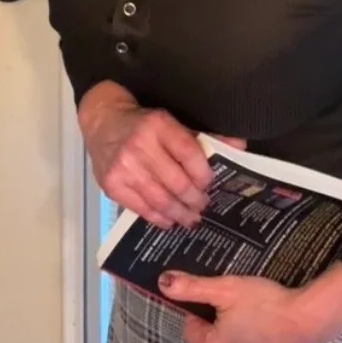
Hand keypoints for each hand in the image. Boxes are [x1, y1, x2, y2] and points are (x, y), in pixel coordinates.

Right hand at [78, 80, 245, 230]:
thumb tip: (238, 147)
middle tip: (204, 207)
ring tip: (191, 219)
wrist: (104, 122)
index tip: (210, 185)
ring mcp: (124, 168)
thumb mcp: (172, 122)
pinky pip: (141, 208)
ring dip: (180, 214)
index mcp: (159, 125)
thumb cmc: (143, 124)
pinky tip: (169, 220)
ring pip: (160, 199)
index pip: (189, 154)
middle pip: (177, 182)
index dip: (203, 174)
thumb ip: (203, 137)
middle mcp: (140, 146)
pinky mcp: (112, 185)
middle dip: (195, 199)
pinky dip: (158, 218)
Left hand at [157, 272, 317, 342]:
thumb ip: (192, 287)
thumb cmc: (266, 302)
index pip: (191, 327)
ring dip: (236, 339)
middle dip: (219, 325)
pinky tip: (267, 335)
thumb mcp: (226, 288)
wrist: (307, 320)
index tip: (221, 299)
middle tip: (239, 306)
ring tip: (255, 318)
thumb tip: (163, 282)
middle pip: (211, 342)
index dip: (202, 309)